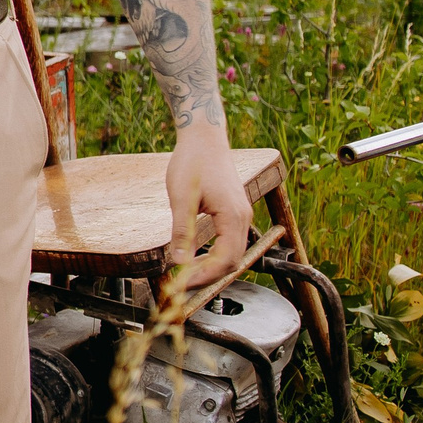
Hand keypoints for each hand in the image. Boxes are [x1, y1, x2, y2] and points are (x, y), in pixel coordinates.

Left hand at [164, 121, 252, 294]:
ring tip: (186, 274)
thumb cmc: (193, 162)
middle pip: (232, 261)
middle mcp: (243, 218)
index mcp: (233, 216)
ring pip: (233, 253)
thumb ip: (181, 232)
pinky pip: (230, 242)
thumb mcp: (180, 198)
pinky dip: (215, 255)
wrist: (204, 138)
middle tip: (182, 284)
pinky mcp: (235, 212)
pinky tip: (196, 257)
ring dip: (212, 267)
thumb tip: (179, 262)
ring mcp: (242, 215)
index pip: (225, 260)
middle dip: (208, 276)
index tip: (182, 284)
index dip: (204, 276)